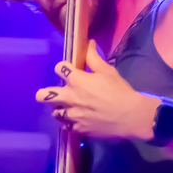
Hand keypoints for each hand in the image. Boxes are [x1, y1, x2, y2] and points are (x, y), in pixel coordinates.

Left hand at [36, 41, 157, 139]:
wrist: (129, 116)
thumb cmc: (119, 91)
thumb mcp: (108, 71)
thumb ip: (94, 57)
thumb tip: (88, 43)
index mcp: (77, 80)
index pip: (58, 68)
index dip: (63, 68)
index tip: (69, 71)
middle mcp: (70, 97)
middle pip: (43, 96)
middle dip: (45, 93)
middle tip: (56, 93)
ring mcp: (72, 115)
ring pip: (54, 112)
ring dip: (59, 108)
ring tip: (68, 107)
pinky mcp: (78, 128)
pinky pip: (65, 126)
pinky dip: (68, 122)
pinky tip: (75, 119)